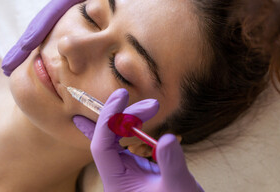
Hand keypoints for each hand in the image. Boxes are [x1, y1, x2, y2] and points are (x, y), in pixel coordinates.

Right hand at [1, 0, 136, 75]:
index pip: (49, 16)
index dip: (37, 32)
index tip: (23, 49)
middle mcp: (63, 4)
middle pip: (38, 27)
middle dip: (22, 48)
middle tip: (6, 68)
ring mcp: (65, 9)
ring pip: (44, 31)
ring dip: (29, 50)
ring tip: (15, 68)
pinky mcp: (71, 14)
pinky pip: (54, 32)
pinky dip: (43, 46)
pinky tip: (40, 59)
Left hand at [73, 89, 203, 191]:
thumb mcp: (178, 188)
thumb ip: (171, 164)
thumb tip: (168, 138)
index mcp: (117, 183)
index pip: (101, 146)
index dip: (108, 119)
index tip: (122, 96)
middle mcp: (116, 175)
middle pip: (110, 138)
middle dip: (128, 116)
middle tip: (153, 105)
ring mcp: (125, 171)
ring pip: (117, 139)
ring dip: (131, 119)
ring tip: (151, 107)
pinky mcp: (135, 168)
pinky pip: (123, 144)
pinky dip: (122, 127)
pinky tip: (115, 114)